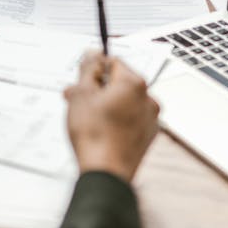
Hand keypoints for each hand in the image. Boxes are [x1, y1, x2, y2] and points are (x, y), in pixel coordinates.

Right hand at [63, 53, 159, 181]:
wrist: (106, 173)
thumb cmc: (94, 134)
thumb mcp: (81, 93)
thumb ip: (88, 68)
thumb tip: (93, 53)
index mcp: (135, 84)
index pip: (113, 62)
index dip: (94, 71)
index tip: (82, 82)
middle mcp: (148, 99)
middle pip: (118, 83)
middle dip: (97, 89)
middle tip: (77, 102)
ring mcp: (150, 120)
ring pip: (123, 102)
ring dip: (105, 105)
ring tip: (86, 120)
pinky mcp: (147, 137)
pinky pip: (130, 119)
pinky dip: (116, 121)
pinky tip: (100, 132)